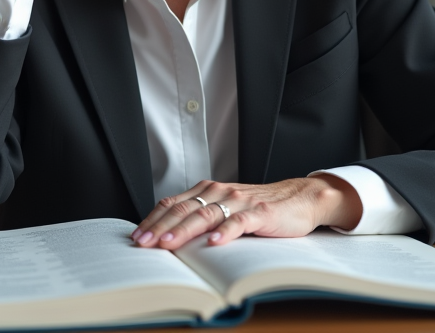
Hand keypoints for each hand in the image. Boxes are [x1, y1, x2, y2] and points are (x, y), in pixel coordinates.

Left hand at [130, 176, 363, 249]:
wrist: (299, 198)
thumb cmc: (258, 208)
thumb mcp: (225, 209)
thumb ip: (201, 217)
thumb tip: (167, 238)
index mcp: (207, 191)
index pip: (172, 204)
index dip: (152, 220)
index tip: (135, 237)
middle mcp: (219, 192)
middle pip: (183, 210)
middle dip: (160, 228)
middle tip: (143, 244)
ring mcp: (239, 201)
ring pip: (205, 215)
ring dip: (184, 231)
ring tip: (168, 244)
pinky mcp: (260, 212)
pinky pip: (239, 222)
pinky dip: (225, 232)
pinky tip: (213, 243)